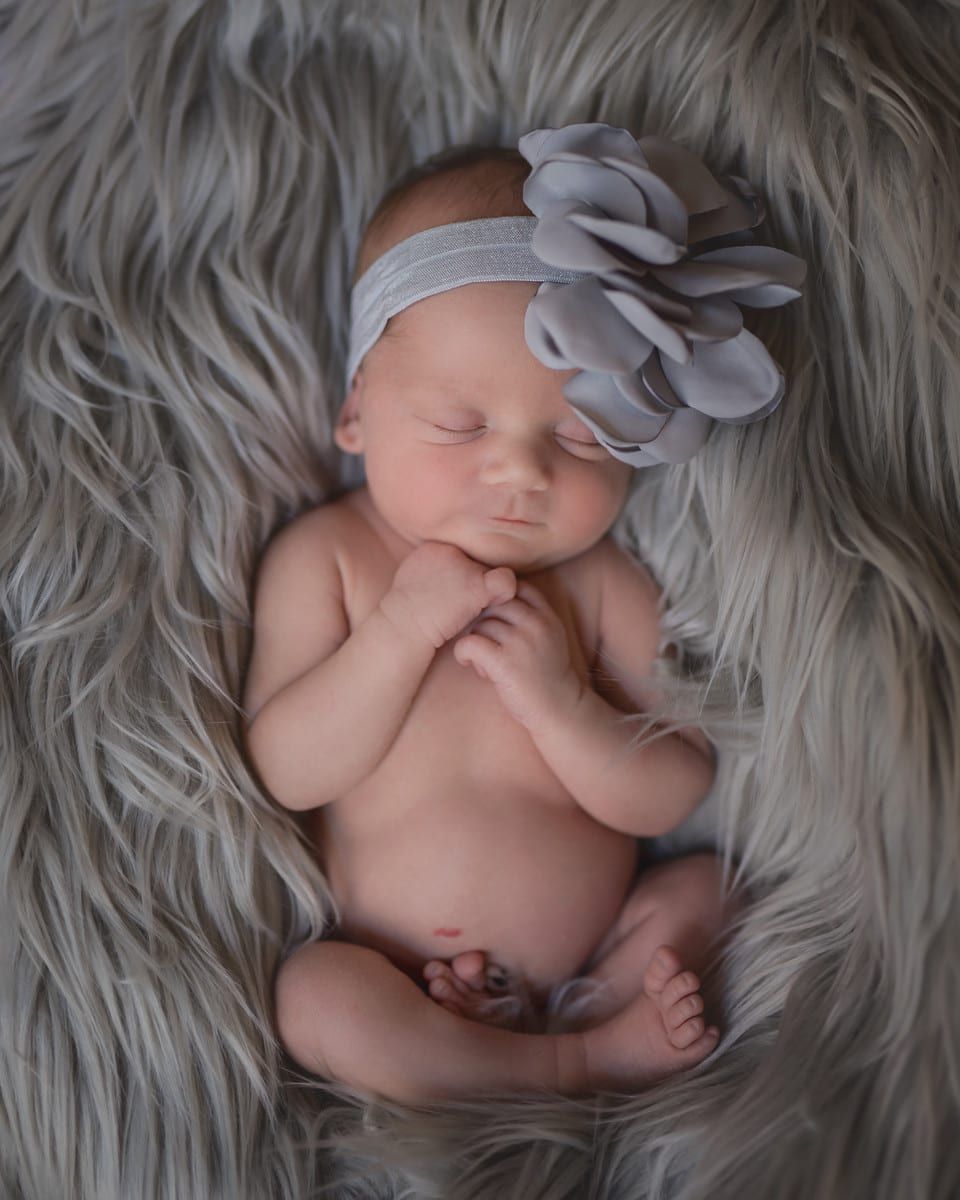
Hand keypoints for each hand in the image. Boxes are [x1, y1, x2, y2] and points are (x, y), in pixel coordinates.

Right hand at [381, 541, 515, 649]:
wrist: (402, 629)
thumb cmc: (406, 614)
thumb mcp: (412, 580)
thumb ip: (434, 571)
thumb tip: (453, 577)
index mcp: (434, 548)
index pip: (461, 557)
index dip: (460, 578)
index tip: (448, 597)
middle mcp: (450, 551)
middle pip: (476, 564)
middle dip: (473, 584)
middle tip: (461, 606)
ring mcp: (464, 567)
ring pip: (489, 573)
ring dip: (484, 591)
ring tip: (470, 611)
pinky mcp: (477, 586)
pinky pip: (505, 581)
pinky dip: (506, 593)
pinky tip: (494, 605)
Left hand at [453, 580, 582, 730]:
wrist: (559, 710)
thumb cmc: (546, 675)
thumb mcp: (549, 638)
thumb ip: (530, 617)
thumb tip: (489, 596)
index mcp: (548, 616)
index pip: (516, 587)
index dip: (498, 600)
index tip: (495, 619)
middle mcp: (536, 624)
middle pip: (493, 604)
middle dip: (484, 622)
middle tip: (487, 645)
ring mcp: (521, 642)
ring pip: (480, 625)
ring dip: (476, 642)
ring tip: (485, 662)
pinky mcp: (504, 662)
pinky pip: (470, 643)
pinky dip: (464, 653)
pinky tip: (471, 664)